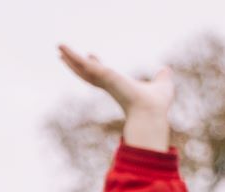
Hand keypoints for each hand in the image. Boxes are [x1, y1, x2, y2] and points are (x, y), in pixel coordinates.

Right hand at [58, 45, 173, 152]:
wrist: (151, 111)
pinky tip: (63, 49)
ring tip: (59, 48)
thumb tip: (166, 71)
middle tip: (64, 56)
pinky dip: (73, 56)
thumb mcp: (162, 84)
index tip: (91, 56)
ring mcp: (104, 81)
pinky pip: (84, 65)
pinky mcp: (103, 75)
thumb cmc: (156, 104)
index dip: (97, 65)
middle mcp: (110, 84)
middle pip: (88, 73)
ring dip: (70, 58)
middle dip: (76, 64)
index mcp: (120, 85)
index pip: (104, 75)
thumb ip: (162, 78)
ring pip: (82, 68)